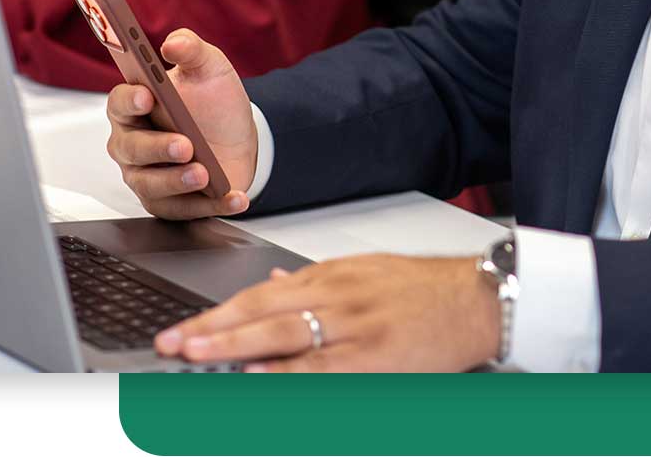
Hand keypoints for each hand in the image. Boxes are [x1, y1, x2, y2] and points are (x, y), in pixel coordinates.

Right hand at [105, 29, 257, 218]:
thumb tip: (173, 44)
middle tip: (185, 145)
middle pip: (132, 149)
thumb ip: (191, 49)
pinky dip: (210, 205)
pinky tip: (233, 196)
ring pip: (150, 185)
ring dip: (177, 181)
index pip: (119, 103)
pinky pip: (184, 210)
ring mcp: (146, 176)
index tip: (148, 96)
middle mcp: (132, 143)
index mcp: (134, 106)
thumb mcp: (208, 67)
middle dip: (157, 148)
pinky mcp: (167, 204)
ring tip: (204, 174)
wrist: (238, 137)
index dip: (130, 101)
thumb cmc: (212, 101)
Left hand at [154, 254, 499, 371]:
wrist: (477, 299)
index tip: (185, 328)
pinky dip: (286, 374)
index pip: (261, 296)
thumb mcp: (366, 273)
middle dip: (212, 329)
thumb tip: (272, 285)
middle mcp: (336, 296)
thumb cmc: (426, 290)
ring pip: (283, 336)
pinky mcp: (375, 357)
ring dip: (235, 348)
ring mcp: (354, 326)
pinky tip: (257, 378)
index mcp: (332, 276)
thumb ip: (316, 281)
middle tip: (172, 342)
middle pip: (262, 313)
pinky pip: (321, 368)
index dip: (219, 313)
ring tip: (196, 355)